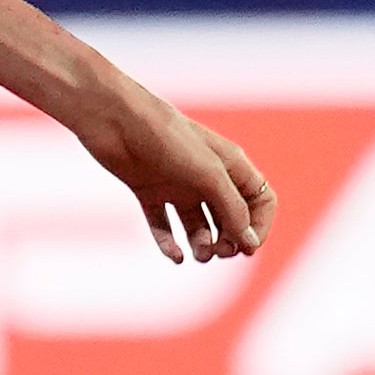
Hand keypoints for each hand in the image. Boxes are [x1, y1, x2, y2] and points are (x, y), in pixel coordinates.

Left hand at [74, 85, 275, 261]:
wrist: (113, 119)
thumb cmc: (165, 138)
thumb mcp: (207, 173)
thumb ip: (232, 208)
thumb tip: (248, 241)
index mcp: (229, 164)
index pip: (260, 201)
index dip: (258, 226)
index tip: (247, 248)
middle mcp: (206, 175)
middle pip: (230, 217)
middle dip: (229, 239)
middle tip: (219, 252)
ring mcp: (177, 184)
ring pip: (197, 225)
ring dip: (202, 244)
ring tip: (198, 254)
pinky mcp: (148, 191)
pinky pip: (163, 225)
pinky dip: (169, 244)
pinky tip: (175, 256)